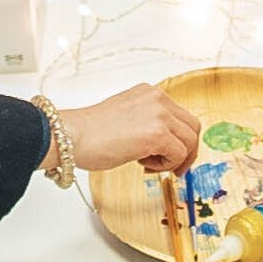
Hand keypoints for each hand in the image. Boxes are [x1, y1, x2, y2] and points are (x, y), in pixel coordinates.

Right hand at [56, 83, 201, 177]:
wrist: (70, 136)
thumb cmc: (89, 133)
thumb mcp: (126, 117)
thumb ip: (147, 123)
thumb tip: (164, 143)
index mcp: (149, 93)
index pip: (181, 116)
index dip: (179, 140)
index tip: (170, 156)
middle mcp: (157, 99)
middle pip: (192, 128)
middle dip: (186, 152)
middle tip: (172, 168)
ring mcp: (159, 114)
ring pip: (189, 142)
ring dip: (172, 160)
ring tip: (147, 164)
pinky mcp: (157, 133)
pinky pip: (179, 155)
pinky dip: (165, 166)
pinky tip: (142, 164)